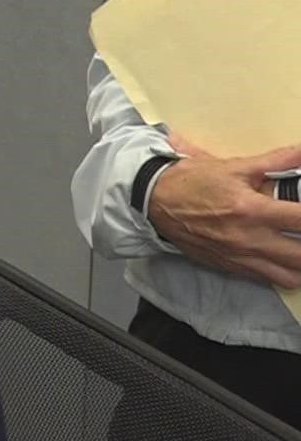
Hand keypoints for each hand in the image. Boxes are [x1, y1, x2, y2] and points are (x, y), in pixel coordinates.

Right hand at [148, 138, 300, 287]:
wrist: (154, 201)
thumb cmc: (193, 180)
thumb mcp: (233, 166)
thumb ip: (274, 161)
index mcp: (252, 210)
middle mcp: (249, 239)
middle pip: (300, 256)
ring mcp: (239, 257)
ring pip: (288, 276)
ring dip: (299, 265)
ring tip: (297, 248)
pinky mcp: (228, 267)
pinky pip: (265, 279)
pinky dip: (279, 272)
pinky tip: (279, 258)